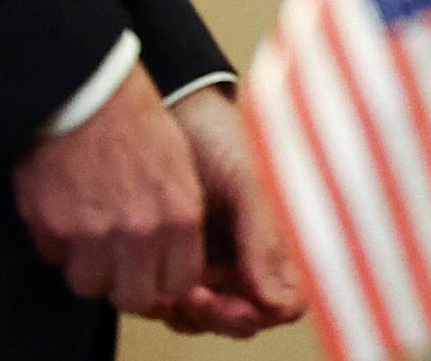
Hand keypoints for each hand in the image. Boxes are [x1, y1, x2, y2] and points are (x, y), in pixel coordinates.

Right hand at [12, 64, 205, 318]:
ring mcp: (94, 233)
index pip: (179, 284)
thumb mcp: (179, 163)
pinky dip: (56, 241)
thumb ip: (178, 216)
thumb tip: (170, 257)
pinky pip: (54, 257)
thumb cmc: (134, 116)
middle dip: (124, 283)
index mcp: (181, 213)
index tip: (153, 268)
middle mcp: (141, 230)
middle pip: (133, 297)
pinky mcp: (53, 227)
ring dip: (86, 264)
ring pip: (89, 285)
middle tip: (116, 261)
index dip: (163, 278)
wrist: (85, 86)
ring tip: (86, 230)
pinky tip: (63, 208)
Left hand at [155, 85, 305, 337]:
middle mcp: (245, 260)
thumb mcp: (246, 182)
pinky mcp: (171, 259)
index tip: (229, 298)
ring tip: (165, 286)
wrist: (169, 109)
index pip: (282, 304)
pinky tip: (147, 277)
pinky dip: (159, 298)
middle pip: (241, 321)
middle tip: (190, 293)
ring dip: (185, 313)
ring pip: (203, 319)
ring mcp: (209, 262)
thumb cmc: (218, 137)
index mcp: (275, 243)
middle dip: (217, 315)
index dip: (259, 312)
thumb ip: (263, 239)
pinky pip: (168, 301)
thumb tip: (277, 302)